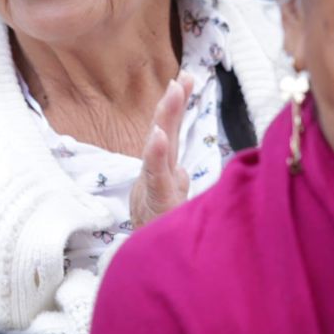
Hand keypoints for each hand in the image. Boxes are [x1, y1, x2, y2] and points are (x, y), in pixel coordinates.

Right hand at [129, 73, 194, 228]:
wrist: (148, 257)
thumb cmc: (157, 228)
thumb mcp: (170, 203)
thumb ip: (175, 184)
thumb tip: (183, 170)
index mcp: (164, 169)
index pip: (171, 131)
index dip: (177, 105)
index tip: (186, 78)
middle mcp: (159, 171)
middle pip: (165, 131)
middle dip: (173, 102)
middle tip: (181, 77)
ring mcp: (156, 183)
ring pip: (161, 146)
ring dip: (166, 116)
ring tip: (173, 91)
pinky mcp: (156, 200)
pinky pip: (156, 175)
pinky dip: (155, 154)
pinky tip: (157, 136)